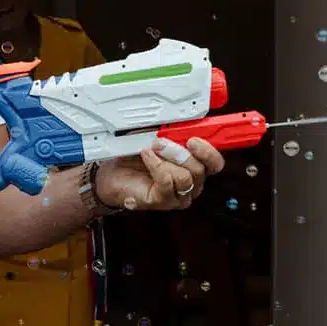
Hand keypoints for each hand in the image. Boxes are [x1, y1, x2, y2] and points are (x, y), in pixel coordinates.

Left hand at [96, 137, 223, 210]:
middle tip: (162, 141)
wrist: (111, 175)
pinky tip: (146, 157)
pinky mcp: (162, 201)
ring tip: (150, 150)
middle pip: (201, 170)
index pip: (215, 163)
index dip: (210, 151)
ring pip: (185, 177)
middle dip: (181, 152)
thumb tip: (182, 123)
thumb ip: (174, 133)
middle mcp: (191, 184)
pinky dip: (156, 165)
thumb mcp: (157, 139)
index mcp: (195, 168)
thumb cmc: (134, 158)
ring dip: (166, 159)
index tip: (195, 139)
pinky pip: (166, 182)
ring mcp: (177, 196)